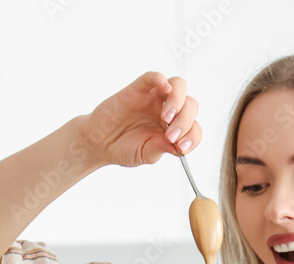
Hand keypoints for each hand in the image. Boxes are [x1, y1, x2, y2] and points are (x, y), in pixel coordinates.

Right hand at [79, 71, 202, 167]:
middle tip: (170, 136)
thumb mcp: (145, 155)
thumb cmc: (124, 148)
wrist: (99, 142)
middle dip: (185, 121)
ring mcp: (154, 98)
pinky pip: (153, 77)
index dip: (193, 137)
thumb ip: (160, 149)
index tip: (181, 148)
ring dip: (178, 101)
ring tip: (166, 118)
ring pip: (178, 87)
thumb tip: (177, 147)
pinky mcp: (139, 89)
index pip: (194, 128)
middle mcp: (168, 111)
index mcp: (174, 128)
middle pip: (190, 105)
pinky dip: (161, 80)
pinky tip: (164, 89)